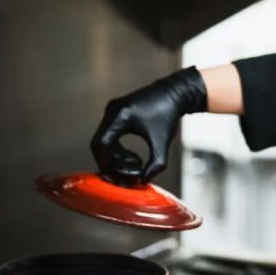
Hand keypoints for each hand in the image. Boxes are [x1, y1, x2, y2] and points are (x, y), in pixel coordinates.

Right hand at [90, 67, 207, 183]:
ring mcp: (113, 108)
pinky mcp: (117, 110)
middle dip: (112, 162)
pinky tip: (132, 156)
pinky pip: (109, 133)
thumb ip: (156, 164)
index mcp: (120, 115)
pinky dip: (117, 147)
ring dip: (116, 156)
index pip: (101, 144)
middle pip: (100, 143)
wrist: (176, 93)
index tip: (115, 176)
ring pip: (104, 139)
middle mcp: (113, 110)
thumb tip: (143, 181)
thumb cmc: (169, 114)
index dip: (105, 163)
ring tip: (136, 163)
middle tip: (129, 172)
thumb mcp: (163, 141)